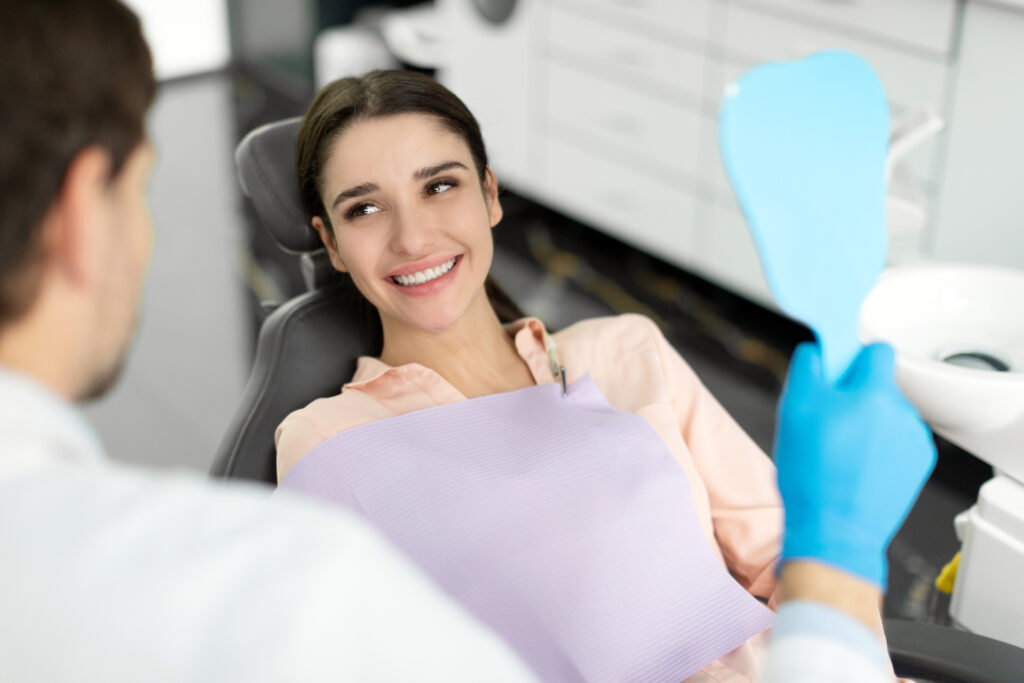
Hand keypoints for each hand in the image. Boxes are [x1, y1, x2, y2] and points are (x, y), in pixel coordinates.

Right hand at [774, 342, 936, 587]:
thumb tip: (817, 352)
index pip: (876, 350)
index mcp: (874, 393)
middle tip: (827, 420)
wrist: (833, 530)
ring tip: (840, 450)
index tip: (834, 374)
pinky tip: (856, 466)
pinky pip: (897, 441)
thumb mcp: (793, 409)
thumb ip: (808, 368)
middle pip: (879, 385)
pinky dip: (879, 447)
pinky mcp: (918, 466)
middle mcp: (902, 413)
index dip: (851, 358)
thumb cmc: (811, 475)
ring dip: (868, 421)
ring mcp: (914, 441)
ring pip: (887, 414)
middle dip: (855, 394)